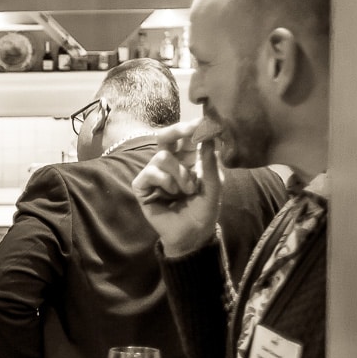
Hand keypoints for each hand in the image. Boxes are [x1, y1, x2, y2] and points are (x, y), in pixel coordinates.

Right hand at [131, 120, 222, 256]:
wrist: (192, 236)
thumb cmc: (203, 211)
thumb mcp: (214, 187)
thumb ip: (210, 164)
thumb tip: (209, 138)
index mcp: (188, 160)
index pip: (186, 137)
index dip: (192, 127)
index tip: (202, 121)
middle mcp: (170, 163)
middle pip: (165, 136)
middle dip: (176, 130)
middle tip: (190, 130)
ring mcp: (154, 174)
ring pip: (161, 156)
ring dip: (179, 173)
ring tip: (187, 190)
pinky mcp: (142, 186)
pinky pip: (150, 173)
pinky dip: (165, 182)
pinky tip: (171, 194)